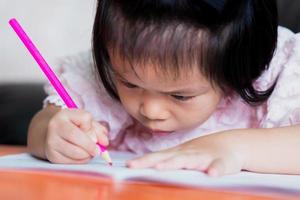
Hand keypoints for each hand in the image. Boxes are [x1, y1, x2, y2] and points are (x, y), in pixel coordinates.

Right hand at [45, 109, 108, 163]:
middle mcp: (55, 126)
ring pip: (74, 152)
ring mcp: (51, 142)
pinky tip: (82, 157)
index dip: (92, 127)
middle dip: (90, 145)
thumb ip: (98, 130)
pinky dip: (80, 161)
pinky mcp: (52, 155)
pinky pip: (70, 162)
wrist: (53, 135)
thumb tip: (104, 142)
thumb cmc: (74, 127)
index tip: (94, 134)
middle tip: (97, 151)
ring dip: (87, 155)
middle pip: (75, 135)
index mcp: (65, 114)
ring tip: (90, 153)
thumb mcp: (86, 123)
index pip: (84, 119)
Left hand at [127, 132, 244, 176]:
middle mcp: (189, 154)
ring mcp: (205, 157)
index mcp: (179, 154)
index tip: (128, 165)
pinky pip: (219, 166)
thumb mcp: (184, 156)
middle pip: (169, 158)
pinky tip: (212, 174)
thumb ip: (169, 161)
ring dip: (176, 163)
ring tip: (161, 167)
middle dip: (151, 161)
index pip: (158, 156)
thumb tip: (149, 168)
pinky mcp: (222, 162)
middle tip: (134, 166)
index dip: (143, 161)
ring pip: (190, 160)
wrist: (231, 144)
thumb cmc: (202, 153)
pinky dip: (216, 169)